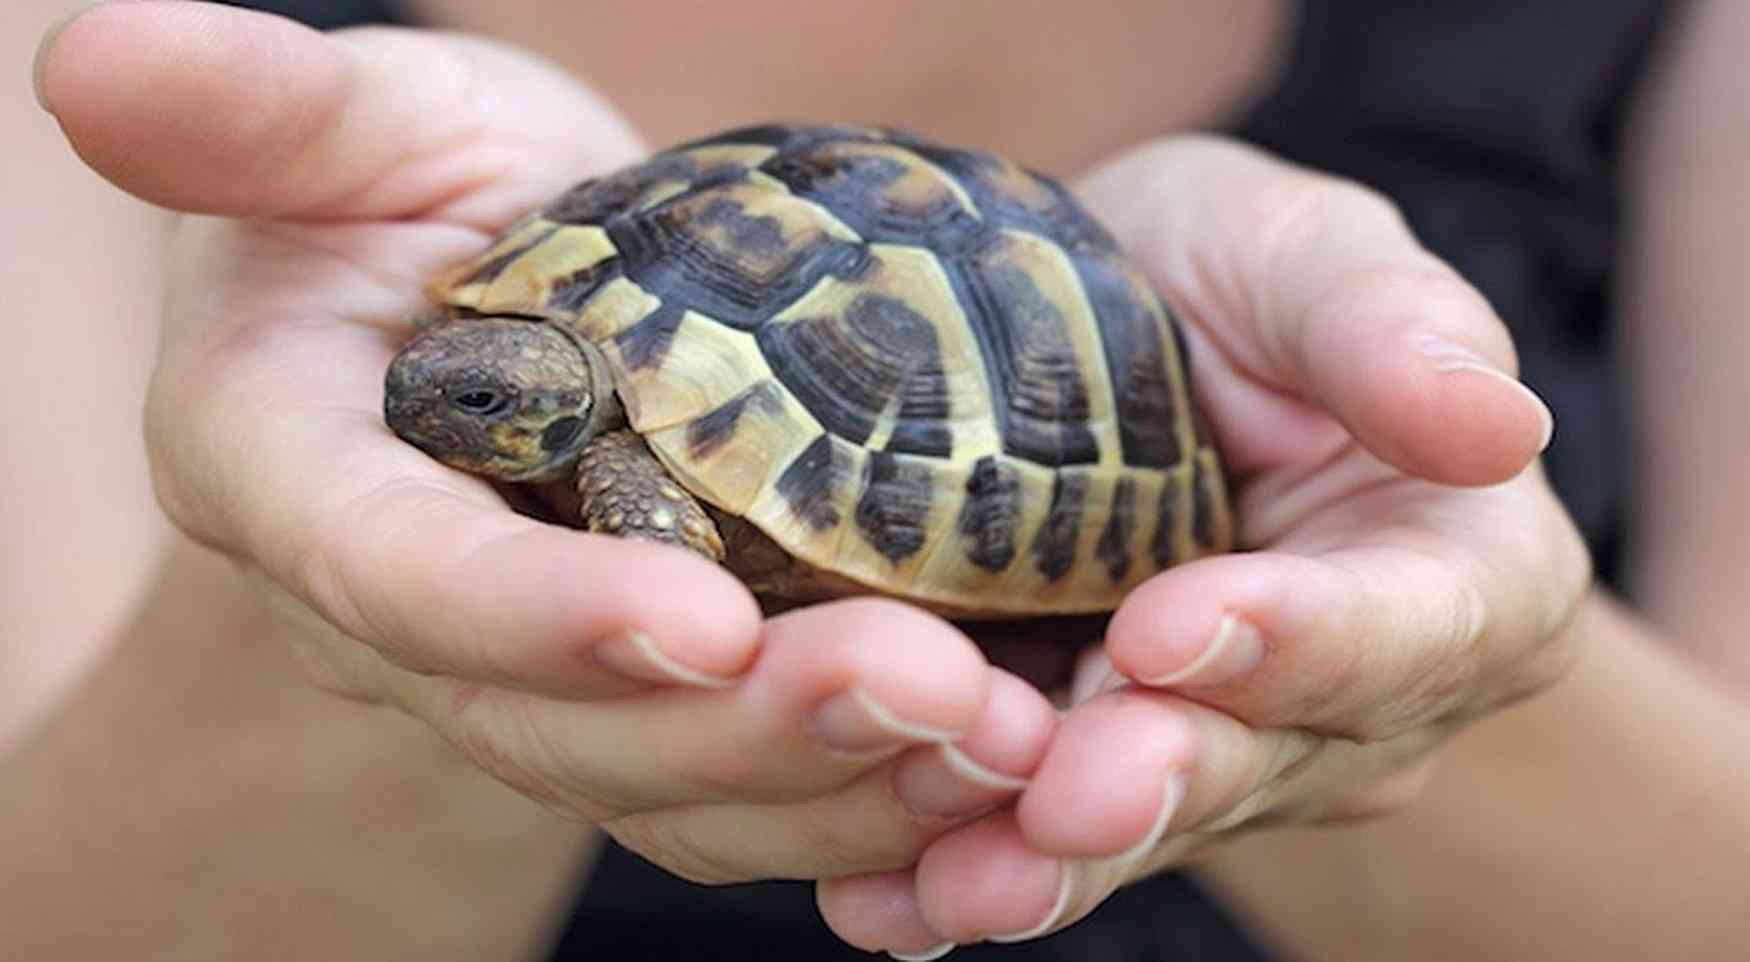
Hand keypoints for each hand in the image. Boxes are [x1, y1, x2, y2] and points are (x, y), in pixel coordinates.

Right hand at [37, 1, 1056, 884]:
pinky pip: (740, 782)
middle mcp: (408, 617)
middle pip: (558, 721)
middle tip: (937, 693)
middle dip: (745, 729)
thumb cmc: (421, 197)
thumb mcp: (364, 131)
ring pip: (668, 783)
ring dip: (840, 783)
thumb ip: (265, 115)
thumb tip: (92, 55)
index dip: (532, 617)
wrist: (515, 294)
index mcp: (298, 479)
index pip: (398, 574)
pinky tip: (994, 755)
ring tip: (1004, 744)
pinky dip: (864, 788)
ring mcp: (529, 677)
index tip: (697, 620)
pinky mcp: (636, 701)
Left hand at [818, 138, 1591, 954]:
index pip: (1407, 627)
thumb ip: (1396, 330)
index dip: (1299, 643)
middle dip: (1152, 782)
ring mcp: (1225, 750)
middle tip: (1060, 804)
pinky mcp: (1098, 770)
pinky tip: (883, 900)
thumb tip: (1502, 425)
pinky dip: (959, 862)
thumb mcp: (1307, 256)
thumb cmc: (1228, 276)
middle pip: (1264, 756)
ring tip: (952, 885)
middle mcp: (1356, 698)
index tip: (1171, 629)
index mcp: (1456, 571)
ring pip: (1141, 820)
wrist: (1099, 325)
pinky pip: (1038, 833)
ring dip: (1044, 860)